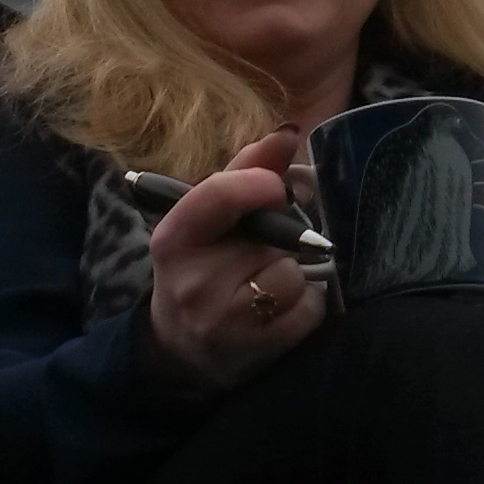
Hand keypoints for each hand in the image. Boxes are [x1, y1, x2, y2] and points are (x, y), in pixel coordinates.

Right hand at [140, 126, 325, 393]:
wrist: (183, 352)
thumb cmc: (201, 270)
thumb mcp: (207, 221)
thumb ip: (247, 172)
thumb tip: (288, 132)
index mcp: (174, 239)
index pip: (219, 194)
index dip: (258, 185)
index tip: (274, 190)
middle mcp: (193, 282)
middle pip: (271, 236)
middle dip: (277, 240)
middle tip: (254, 256)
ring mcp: (225, 320)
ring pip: (293, 273)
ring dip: (293, 276)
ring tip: (264, 288)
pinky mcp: (260, 348)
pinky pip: (310, 307)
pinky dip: (306, 305)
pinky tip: (277, 313)